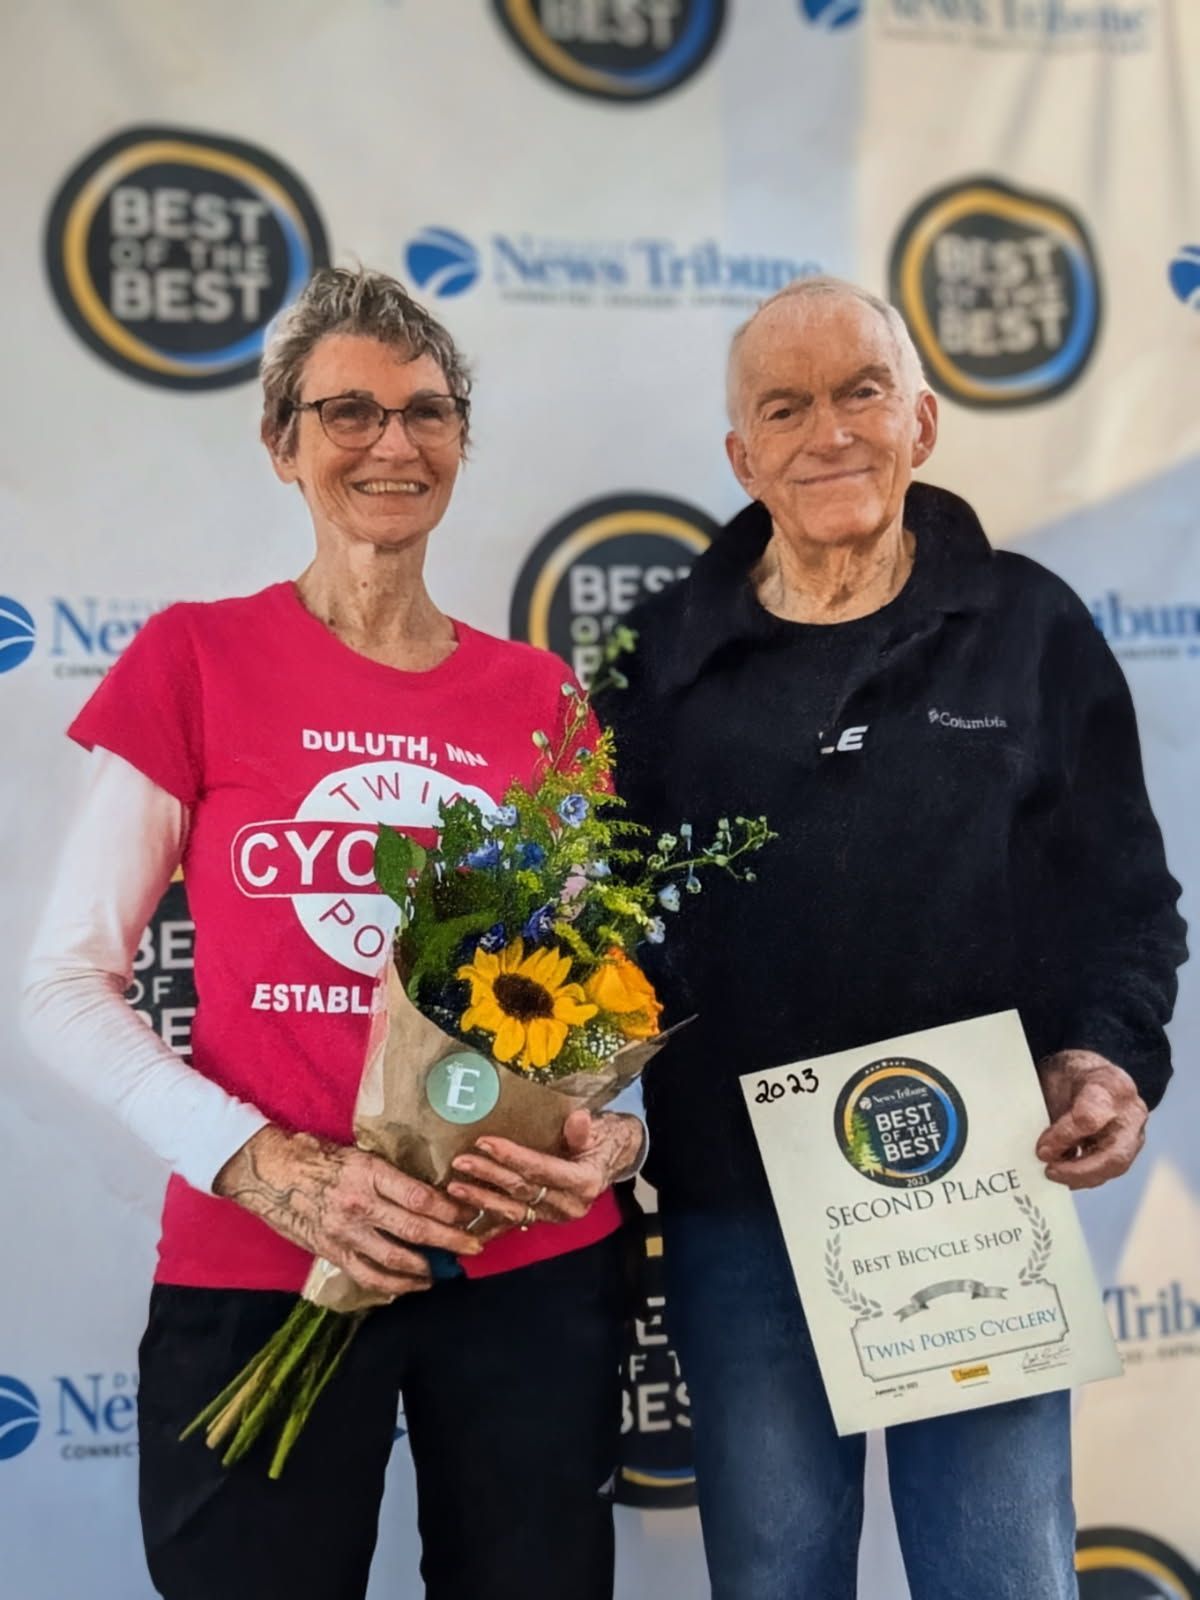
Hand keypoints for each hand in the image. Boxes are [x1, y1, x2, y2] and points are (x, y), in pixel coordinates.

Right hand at [213, 1125, 482, 1298]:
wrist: (271, 1173)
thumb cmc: (318, 1156)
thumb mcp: (359, 1154)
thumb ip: (391, 1175)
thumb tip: (431, 1191)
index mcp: (370, 1174)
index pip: (421, 1198)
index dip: (451, 1210)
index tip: (469, 1214)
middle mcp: (360, 1205)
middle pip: (416, 1230)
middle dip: (451, 1241)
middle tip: (474, 1247)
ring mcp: (345, 1233)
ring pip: (395, 1260)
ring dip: (426, 1268)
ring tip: (444, 1269)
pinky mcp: (331, 1252)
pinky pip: (368, 1275)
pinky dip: (393, 1285)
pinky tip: (410, 1285)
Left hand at [446, 1110, 644, 1227]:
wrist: (612, 1157)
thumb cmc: (603, 1137)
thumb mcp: (599, 1129)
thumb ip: (583, 1130)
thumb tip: (578, 1117)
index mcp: (584, 1183)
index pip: (541, 1170)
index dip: (512, 1157)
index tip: (485, 1142)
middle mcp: (570, 1206)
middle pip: (522, 1190)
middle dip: (489, 1175)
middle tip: (461, 1162)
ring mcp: (555, 1216)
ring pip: (513, 1210)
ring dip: (482, 1199)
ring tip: (455, 1187)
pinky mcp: (543, 1219)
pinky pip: (512, 1220)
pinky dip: (488, 1216)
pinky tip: (464, 1215)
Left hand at [1035, 1049, 1147, 1189]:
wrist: (1095, 1073)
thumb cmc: (1073, 1074)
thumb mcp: (1055, 1078)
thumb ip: (1050, 1110)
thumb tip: (1043, 1150)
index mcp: (1109, 1085)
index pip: (1089, 1118)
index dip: (1064, 1138)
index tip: (1042, 1150)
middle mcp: (1130, 1112)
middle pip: (1114, 1154)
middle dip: (1079, 1170)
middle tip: (1050, 1171)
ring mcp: (1135, 1132)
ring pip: (1115, 1166)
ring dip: (1081, 1177)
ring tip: (1054, 1174)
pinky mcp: (1130, 1148)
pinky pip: (1111, 1169)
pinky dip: (1086, 1176)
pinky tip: (1066, 1176)